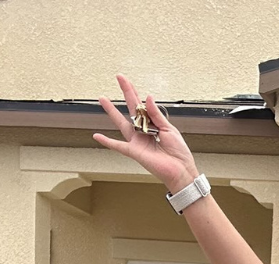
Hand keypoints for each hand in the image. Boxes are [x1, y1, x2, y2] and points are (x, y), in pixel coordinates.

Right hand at [93, 74, 198, 192]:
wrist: (181, 170)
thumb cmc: (178, 153)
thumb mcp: (170, 130)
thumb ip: (156, 114)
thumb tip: (148, 98)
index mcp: (153, 124)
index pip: (142, 105)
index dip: (134, 92)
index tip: (124, 79)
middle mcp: (144, 131)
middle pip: (132, 109)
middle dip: (126, 93)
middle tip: (118, 78)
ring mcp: (138, 140)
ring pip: (122, 123)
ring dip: (112, 111)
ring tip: (102, 99)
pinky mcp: (135, 151)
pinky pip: (118, 146)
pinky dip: (107, 142)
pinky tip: (96, 136)